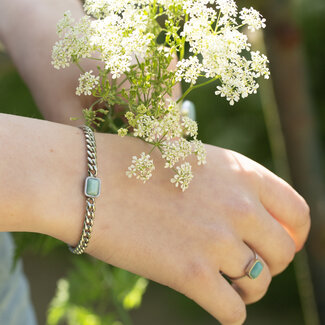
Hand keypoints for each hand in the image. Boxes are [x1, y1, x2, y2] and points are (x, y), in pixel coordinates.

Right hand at [81, 134, 310, 324]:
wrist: (90, 179)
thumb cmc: (136, 167)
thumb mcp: (195, 163)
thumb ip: (229, 189)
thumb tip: (253, 220)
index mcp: (241, 173)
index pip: (296, 212)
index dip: (294, 234)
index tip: (278, 245)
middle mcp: (238, 206)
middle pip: (282, 253)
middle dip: (267, 265)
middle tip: (243, 267)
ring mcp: (217, 240)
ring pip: (259, 284)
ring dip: (246, 289)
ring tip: (223, 281)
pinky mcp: (191, 273)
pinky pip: (233, 311)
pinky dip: (228, 310)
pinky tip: (210, 296)